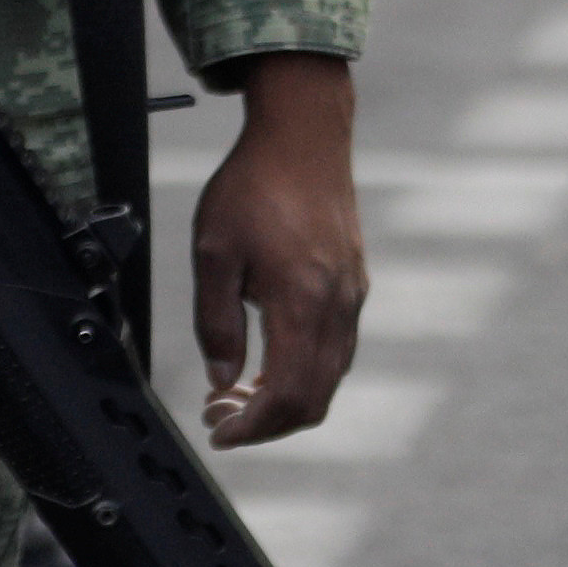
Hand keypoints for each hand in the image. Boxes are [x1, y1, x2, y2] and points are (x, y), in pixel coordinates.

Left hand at [189, 53, 363, 448]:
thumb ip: (216, 322)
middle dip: (266, 423)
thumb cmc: (254, 185)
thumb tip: (221, 379)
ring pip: (328, 378)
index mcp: (303, 301)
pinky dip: (302, 373)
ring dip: (284, 399)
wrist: (304, 136)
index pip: (287, 395)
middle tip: (220, 416)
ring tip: (236, 392)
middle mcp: (338, 306)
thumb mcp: (213, 252)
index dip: (252, 427)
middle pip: (314, 399)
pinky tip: (267, 360)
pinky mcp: (354, 286)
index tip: (218, 431)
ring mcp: (352, 297)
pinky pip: (336, 350)